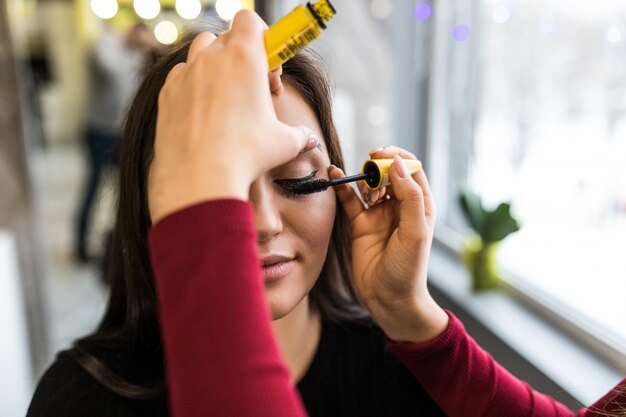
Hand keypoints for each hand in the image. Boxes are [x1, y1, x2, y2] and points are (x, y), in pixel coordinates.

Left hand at [148, 10, 317, 222]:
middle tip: (253, 88)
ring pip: (200, 52)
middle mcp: (211, 58)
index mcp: (244, 57)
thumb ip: (299, 135)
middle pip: (226, 36)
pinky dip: (193, 86)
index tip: (270, 68)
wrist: (198, 178)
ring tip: (227, 98)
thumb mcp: (283, 144)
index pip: (250, 20)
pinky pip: (181, 77)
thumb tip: (310, 139)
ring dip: (215, 66)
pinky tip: (204, 114)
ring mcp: (185, 74)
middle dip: (241, 56)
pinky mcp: (166, 94)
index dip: (263, 37)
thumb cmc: (245, 155)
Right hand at [331, 146, 447, 342]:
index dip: (398, 158)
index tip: (381, 155)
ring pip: (369, 184)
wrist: (389, 300)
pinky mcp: (360, 225)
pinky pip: (351, 200)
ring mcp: (379, 215)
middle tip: (369, 169)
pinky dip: (343, 187)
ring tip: (364, 192)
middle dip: (378, 167)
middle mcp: (400, 207)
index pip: (411, 169)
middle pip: (388, 173)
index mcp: (420, 205)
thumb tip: (398, 164)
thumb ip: (410, 197)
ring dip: (363, 179)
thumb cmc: (408, 270)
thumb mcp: (415, 232)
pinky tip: (335, 175)